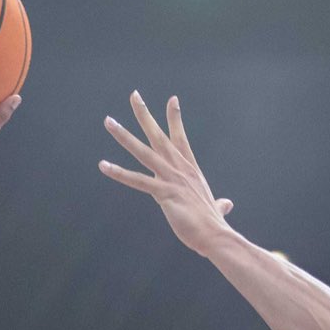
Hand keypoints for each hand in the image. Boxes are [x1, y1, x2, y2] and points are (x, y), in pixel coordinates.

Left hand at [99, 92, 235, 251]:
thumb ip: (220, 204)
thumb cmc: (214, 224)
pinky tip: (103, 165)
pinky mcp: (163, 193)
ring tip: (108, 121)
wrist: (216, 235)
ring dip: (123, 135)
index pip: (180, 138)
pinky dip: (118, 173)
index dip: (175, 118)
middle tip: (134, 94)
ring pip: (142, 151)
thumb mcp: (216, 208)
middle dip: (145, 114)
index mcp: (190, 169)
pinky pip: (136, 180)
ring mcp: (171, 178)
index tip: (172, 99)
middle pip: (158, 135)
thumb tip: (226, 205)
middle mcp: (179, 168)